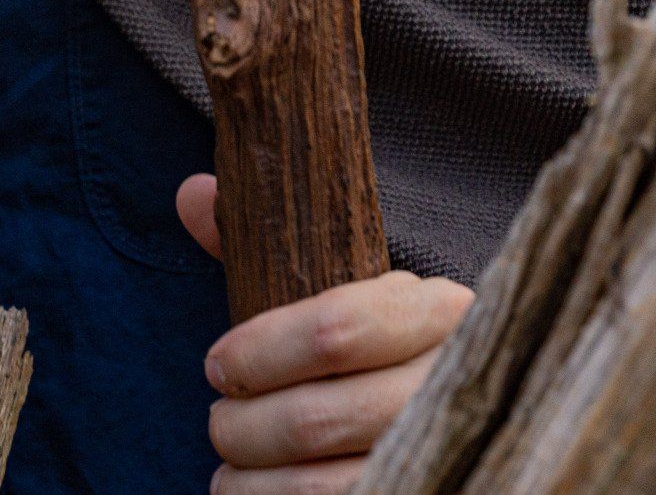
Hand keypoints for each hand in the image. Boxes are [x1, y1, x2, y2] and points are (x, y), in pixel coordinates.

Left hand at [176, 173, 473, 493]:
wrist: (467, 415)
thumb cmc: (382, 349)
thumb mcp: (343, 287)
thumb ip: (266, 245)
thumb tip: (192, 195)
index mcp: (441, 311)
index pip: (334, 329)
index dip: (259, 352)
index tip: (218, 367)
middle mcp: (462, 383)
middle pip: (320, 417)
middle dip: (244, 428)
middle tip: (220, 427)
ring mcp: (460, 452)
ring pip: (332, 484)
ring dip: (257, 484)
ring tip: (229, 476)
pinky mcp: (451, 492)